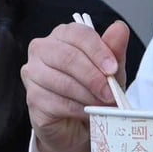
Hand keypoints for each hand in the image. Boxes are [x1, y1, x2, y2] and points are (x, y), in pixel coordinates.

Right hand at [22, 20, 131, 151]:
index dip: (98, 51)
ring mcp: (32, 74)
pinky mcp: (32, 98)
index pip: (78, 34)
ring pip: (62, 81)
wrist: (79, 123)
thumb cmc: (93, 90)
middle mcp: (42, 50)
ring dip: (87, 95)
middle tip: (110, 93)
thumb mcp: (110, 70)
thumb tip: (120, 28)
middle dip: (93, 76)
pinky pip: (57, 103)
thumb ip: (114, 49)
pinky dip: (78, 109)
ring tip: (102, 105)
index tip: (113, 68)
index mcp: (63, 35)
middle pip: (67, 57)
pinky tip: (88, 113)